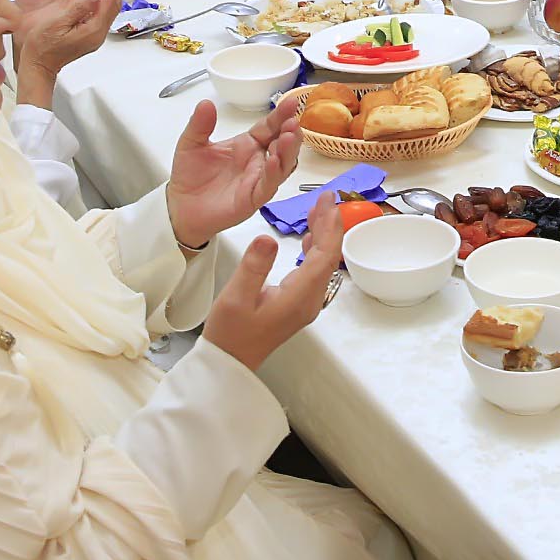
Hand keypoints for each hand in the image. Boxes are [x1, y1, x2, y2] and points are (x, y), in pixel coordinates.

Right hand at [10, 0, 119, 100]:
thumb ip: (77, 10)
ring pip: (105, 0)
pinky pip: (97, 5)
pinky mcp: (85, 27)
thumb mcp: (56, 26)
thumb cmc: (41, 48)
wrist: (36, 65)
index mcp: (92, 29)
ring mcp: (92, 28)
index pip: (109, 0)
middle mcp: (96, 28)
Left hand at [168, 96, 305, 250]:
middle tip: (293, 121)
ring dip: (289, 151)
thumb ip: (200, 124)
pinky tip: (274, 161)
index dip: (281, 115)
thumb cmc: (190, 175)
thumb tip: (206, 103)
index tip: (291, 101)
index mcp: (247, 144)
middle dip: (291, 132)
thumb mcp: (191, 143)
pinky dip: (274, 173)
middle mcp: (257, 161)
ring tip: (288, 138)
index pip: (269, 126)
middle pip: (282, 144)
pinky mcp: (253, 198)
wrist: (181, 206)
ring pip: (283, 165)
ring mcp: (258, 179)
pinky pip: (268, 185)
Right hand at [204, 186, 341, 372]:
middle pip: (328, 257)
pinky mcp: (299, 303)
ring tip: (316, 211)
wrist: (230, 361)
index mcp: (300, 297)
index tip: (327, 201)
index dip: (329, 226)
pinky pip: (315, 272)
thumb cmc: (231, 333)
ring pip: (323, 263)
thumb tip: (267, 237)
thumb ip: (254, 266)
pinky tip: (308, 238)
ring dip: (323, 236)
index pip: (324, 256)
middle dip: (329, 225)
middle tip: (323, 198)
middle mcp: (310, 300)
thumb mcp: (236, 297)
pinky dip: (314, 250)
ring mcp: (306, 303)